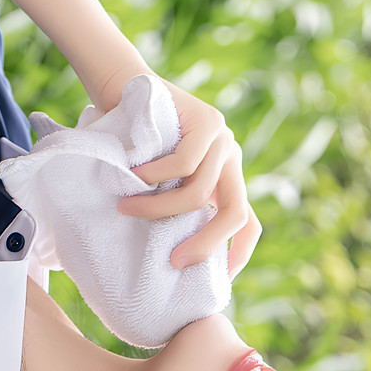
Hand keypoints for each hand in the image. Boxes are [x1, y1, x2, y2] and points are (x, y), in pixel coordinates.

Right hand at [115, 79, 261, 276]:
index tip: (217, 282)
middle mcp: (231, 160)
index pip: (248, 223)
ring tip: (128, 210)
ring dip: (159, 208)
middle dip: (206, 243)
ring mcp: (223, 138)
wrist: (122, 87)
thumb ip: (171, 207)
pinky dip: (154, 178)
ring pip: (199, 191)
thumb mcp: (157, 184)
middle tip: (173, 262)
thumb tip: (166, 262)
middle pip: (235, 214)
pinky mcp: (208, 120)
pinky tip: (133, 179)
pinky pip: (183, 163)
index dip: (239, 255)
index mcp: (225, 180)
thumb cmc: (132, 144)